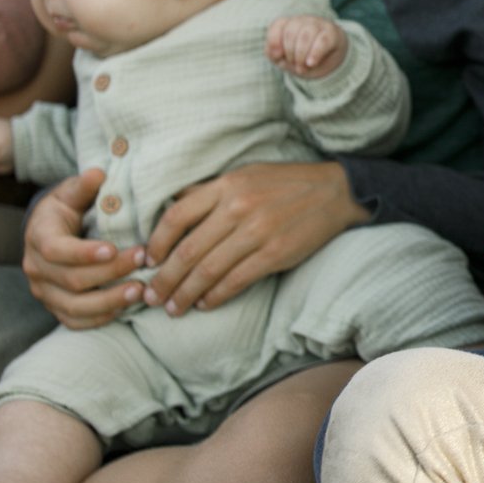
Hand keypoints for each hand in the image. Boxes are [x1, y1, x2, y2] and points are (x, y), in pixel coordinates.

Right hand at [23, 169, 149, 329]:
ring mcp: (44, 291)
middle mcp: (36, 268)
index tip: (114, 248)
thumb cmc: (67, 208)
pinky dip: (100, 318)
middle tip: (142, 260)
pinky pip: (74, 321)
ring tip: (140, 290)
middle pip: (71, 279)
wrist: (51, 231)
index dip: (84, 253)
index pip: (57, 250)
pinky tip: (125, 308)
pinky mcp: (55, 306)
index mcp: (39, 237)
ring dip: (109, 301)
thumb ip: (83, 186)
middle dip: (110, 272)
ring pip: (73, 306)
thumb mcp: (71, 193)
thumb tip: (97, 174)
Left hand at [141, 161, 368, 314]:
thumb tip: (171, 207)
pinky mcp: (276, 254)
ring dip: (185, 294)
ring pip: (207, 271)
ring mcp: (258, 232)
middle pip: (187, 251)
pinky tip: (205, 304)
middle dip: (164, 279)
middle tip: (151, 296)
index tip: (147, 261)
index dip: (156, 243)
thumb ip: (209, 190)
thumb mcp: (245, 175)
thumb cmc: (285, 184)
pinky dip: (215, 296)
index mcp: (227, 186)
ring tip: (173, 308)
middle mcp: (238, 207)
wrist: (336, 192)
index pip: (176, 216)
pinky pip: (235, 281)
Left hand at [266, 15, 347, 78]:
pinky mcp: (332, 34)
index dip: (274, 41)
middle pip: (291, 32)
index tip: (277, 56)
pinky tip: (311, 63)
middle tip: (294, 65)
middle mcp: (303, 20)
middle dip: (289, 52)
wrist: (327, 62)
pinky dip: (314, 54)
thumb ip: (273, 53)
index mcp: (288, 23)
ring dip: (301, 55)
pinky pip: (322, 41)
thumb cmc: (301, 58)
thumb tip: (277, 53)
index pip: (278, 25)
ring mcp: (319, 25)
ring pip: (306, 35)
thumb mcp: (282, 58)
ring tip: (302, 67)